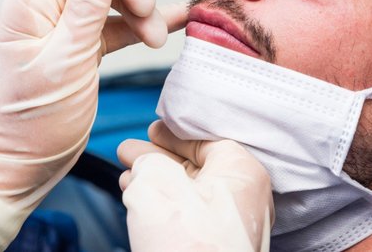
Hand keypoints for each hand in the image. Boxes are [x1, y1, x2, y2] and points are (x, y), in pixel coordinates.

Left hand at [0, 0, 185, 250]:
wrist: (24, 165)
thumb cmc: (34, 121)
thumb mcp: (67, 60)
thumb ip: (87, 5)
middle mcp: (46, 4)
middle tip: (148, 13)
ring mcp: (65, 23)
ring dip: (141, 7)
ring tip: (155, 39)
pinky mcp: (82, 43)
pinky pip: (117, 19)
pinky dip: (143, 22)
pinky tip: (170, 25)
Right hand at [118, 121, 273, 251]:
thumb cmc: (188, 246)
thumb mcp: (156, 186)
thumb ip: (148, 163)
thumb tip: (143, 161)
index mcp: (241, 172)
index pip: (206, 140)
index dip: (174, 134)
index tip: (152, 130)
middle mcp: (243, 198)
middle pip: (197, 167)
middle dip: (159, 160)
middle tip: (130, 152)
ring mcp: (231, 226)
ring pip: (190, 193)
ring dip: (156, 183)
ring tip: (128, 176)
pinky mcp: (218, 248)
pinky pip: (190, 217)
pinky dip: (164, 207)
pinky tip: (139, 203)